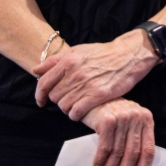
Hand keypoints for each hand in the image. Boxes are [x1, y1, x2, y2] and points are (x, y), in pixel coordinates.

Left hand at [34, 30, 158, 119]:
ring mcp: (86, 85)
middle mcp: (75, 73)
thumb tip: (36, 70)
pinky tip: (80, 111)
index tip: (41, 101)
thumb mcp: (78, 51)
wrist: (129, 55)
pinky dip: (75, 114)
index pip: (43, 83)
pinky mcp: (98, 95)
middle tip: (67, 99)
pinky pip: (76, 112)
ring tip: (75, 104)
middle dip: (58, 100)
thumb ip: (55, 60)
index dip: (39, 95)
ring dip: (67, 108)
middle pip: (54, 96)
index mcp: (68, 61)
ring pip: (64, 106)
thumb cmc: (103, 53)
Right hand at [82, 98, 155, 165]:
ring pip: (118, 151)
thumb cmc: (115, 113)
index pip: (149, 149)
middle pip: (133, 152)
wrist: (97, 98)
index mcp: (147, 120)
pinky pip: (105, 145)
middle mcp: (137, 118)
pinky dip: (101, 158)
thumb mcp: (131, 122)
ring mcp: (123, 118)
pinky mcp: (108, 120)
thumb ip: (136, 138)